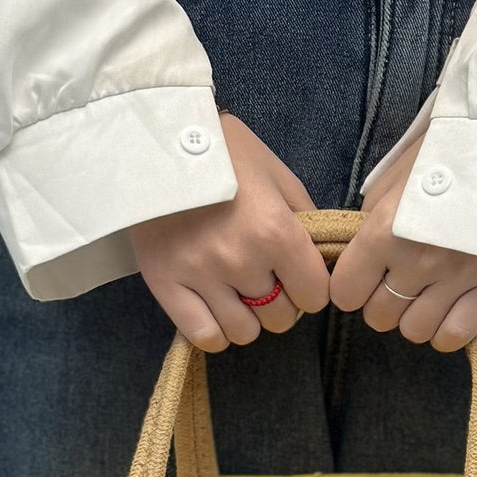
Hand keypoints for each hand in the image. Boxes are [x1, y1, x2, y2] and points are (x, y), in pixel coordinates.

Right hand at [129, 111, 330, 352]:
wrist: (156, 141)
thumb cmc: (224, 154)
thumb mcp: (277, 175)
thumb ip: (305, 220)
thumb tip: (320, 260)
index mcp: (276, 231)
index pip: (314, 295)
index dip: (310, 288)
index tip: (297, 276)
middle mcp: (241, 260)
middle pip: (280, 318)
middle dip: (279, 302)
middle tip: (263, 277)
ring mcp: (201, 276)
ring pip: (245, 332)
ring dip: (247, 318)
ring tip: (236, 291)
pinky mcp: (165, 284)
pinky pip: (204, 335)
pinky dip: (215, 330)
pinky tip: (215, 310)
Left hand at [330, 129, 476, 351]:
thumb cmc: (448, 154)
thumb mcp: (396, 178)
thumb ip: (372, 220)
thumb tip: (361, 256)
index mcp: (385, 230)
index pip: (346, 291)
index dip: (352, 287)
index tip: (364, 278)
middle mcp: (417, 260)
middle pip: (380, 316)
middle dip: (384, 302)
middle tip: (402, 280)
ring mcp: (457, 277)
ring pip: (415, 330)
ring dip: (416, 317)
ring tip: (429, 292)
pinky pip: (453, 335)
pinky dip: (445, 331)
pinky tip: (449, 310)